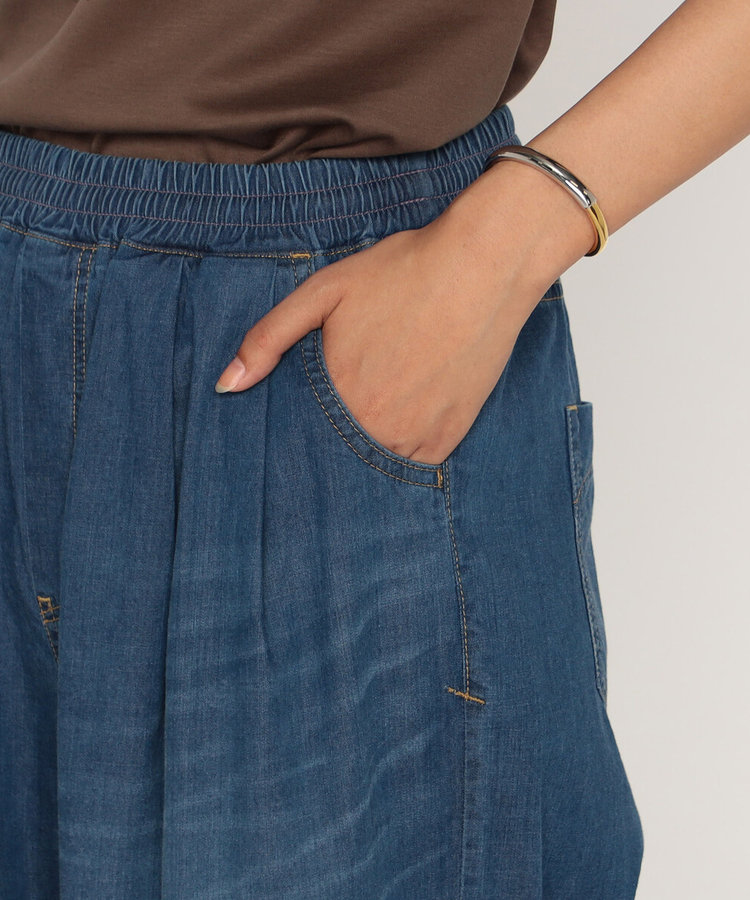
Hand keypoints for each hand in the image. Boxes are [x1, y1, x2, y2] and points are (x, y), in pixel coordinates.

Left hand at [214, 200, 546, 465]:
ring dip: (366, 454)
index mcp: (339, 398)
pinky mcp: (451, 437)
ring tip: (367, 421)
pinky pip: (415, 466)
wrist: (483, 267)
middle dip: (329, 449)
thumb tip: (225, 386)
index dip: (295, 438)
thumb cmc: (401, 273)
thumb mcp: (323, 292)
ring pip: (376, 466)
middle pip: (338, 459)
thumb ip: (268, 339)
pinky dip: (402, 453)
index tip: (296, 430)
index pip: (301, 441)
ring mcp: (417, 437)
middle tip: (337, 422)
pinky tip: (398, 425)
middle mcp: (377, 428)